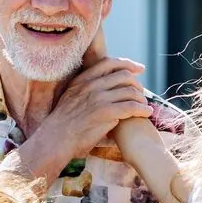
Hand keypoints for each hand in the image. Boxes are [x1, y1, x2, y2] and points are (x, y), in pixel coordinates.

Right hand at [34, 27, 152, 156]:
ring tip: (145, 106)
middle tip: (142, 94)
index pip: (109, 62)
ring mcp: (98, 98)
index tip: (139, 69)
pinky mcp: (106, 112)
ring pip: (130, 91)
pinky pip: (132, 106)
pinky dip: (142, 109)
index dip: (128, 64)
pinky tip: (146, 113)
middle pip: (124, 76)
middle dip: (137, 84)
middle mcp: (91, 85)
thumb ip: (86, 90)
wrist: (55, 139)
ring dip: (142, 99)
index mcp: (82, 79)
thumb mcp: (71, 98)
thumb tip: (104, 87)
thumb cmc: (64, 125)